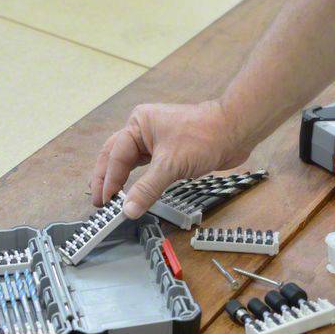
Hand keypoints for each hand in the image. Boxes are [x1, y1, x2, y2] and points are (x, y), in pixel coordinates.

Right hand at [91, 100, 249, 217]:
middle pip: (116, 156)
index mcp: (139, 124)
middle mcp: (144, 129)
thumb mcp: (170, 165)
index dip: (108, 180)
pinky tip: (135, 191)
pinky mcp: (170, 151)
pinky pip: (148, 167)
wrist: (235, 131)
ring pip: (132, 162)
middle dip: (107, 179)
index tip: (104, 202)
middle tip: (100, 202)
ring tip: (111, 198)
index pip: (116, 155)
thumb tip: (128, 209)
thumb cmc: (204, 136)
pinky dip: (140, 180)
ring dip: (121, 179)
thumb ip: (147, 189)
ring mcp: (157, 140)